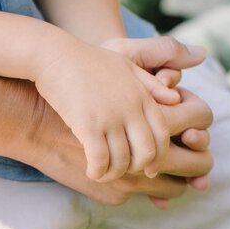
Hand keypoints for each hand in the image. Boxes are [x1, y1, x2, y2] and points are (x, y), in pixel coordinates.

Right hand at [31, 33, 191, 183]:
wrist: (54, 55)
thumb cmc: (88, 60)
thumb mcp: (126, 64)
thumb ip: (151, 84)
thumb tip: (176, 98)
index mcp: (142, 96)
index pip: (162, 135)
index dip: (157, 156)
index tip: (147, 166)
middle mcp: (131, 108)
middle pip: (147, 153)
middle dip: (136, 169)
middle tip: (122, 170)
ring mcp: (110, 118)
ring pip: (123, 161)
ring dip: (113, 173)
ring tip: (103, 173)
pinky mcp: (88, 126)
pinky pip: (101, 161)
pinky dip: (98, 172)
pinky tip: (91, 171)